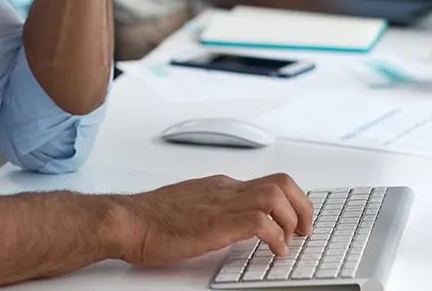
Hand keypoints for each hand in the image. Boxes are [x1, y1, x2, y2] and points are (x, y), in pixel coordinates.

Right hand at [111, 173, 312, 265]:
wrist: (127, 220)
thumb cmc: (149, 219)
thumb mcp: (189, 208)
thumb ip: (211, 210)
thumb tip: (226, 224)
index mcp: (219, 186)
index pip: (266, 182)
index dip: (289, 202)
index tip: (294, 221)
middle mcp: (225, 189)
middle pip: (281, 181)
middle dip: (302, 205)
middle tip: (303, 229)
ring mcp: (222, 204)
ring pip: (276, 194)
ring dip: (292, 218)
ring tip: (291, 239)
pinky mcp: (217, 223)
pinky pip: (260, 222)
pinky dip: (275, 236)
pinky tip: (273, 250)